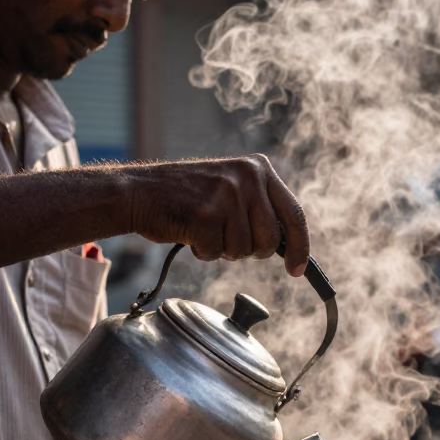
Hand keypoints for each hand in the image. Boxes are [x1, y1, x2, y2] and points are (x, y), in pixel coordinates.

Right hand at [129, 154, 308, 276]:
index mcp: (258, 168)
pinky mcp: (206, 215)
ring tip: (204, 228)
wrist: (139, 192)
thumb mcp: (232, 187)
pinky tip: (190, 231)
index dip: (300, 247)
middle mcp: (247, 177)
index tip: (298, 270)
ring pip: (243, 250)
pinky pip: (217, 253)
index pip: (294, 214)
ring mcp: (226, 195)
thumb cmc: (187, 197)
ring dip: (223, 250)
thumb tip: (292, 246)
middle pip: (271, 241)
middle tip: (228, 240)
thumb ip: (261, 207)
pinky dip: (203, 252)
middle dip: (251, 251)